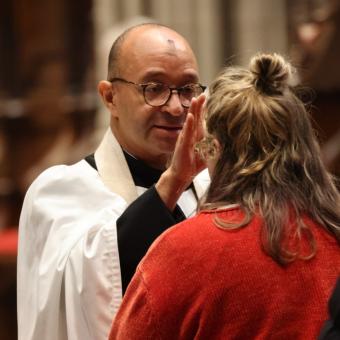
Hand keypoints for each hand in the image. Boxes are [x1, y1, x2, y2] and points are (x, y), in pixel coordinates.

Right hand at [156, 94, 205, 209]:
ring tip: (195, 100)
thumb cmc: (193, 166)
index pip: (201, 120)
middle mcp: (191, 135)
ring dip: (193, 110)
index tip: (208, 98)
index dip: (204, 109)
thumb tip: (223, 141)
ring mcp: (186, 139)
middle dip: (199, 105)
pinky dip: (188, 124)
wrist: (181, 175)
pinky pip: (186, 133)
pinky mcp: (182, 145)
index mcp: (197, 136)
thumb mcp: (208, 155)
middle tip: (203, 93)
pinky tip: (190, 117)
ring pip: (190, 122)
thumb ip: (215, 148)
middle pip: (195, 117)